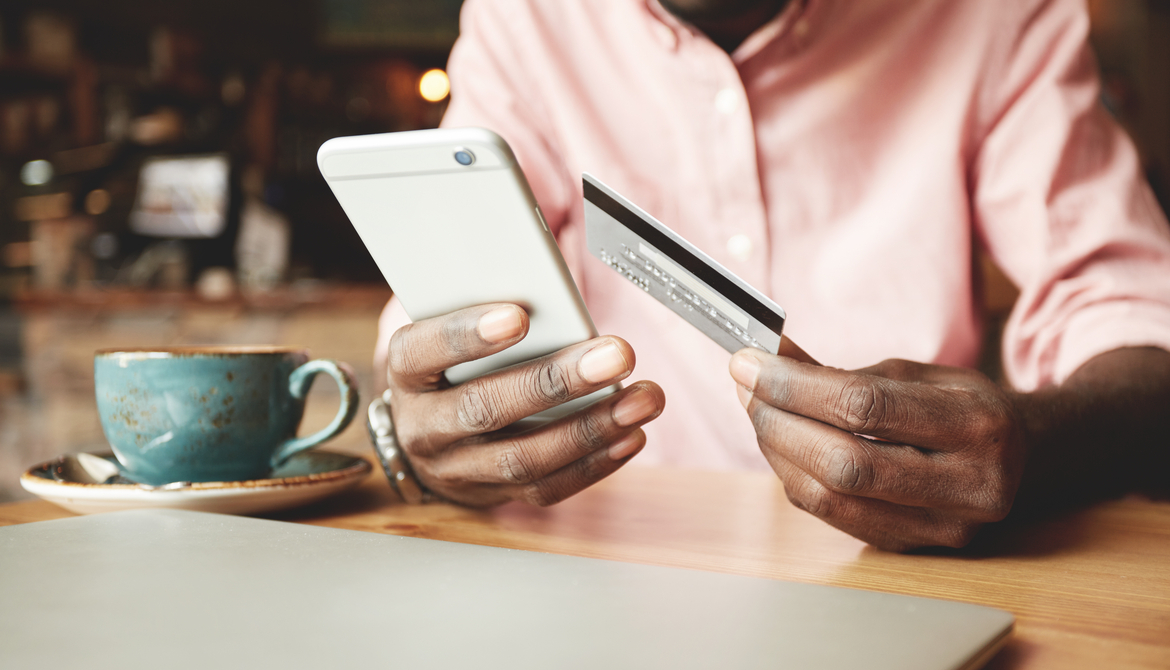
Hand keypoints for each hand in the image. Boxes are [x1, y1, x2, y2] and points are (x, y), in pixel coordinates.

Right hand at [385, 303, 664, 506]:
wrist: (428, 434)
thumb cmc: (451, 366)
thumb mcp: (450, 331)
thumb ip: (491, 314)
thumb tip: (554, 296)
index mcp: (408, 371)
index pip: (425, 350)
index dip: (468, 335)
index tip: (517, 315)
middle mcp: (425, 426)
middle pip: (485, 407)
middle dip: (556, 381)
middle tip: (616, 355)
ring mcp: (458, 468)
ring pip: (522, 457)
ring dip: (590, 428)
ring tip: (642, 399)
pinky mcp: (495, 495)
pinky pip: (546, 488)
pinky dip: (595, 463)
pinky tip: (630, 435)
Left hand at [730, 351, 1024, 550]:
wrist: (1023, 459)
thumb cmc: (962, 406)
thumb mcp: (915, 373)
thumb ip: (840, 370)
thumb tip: (766, 356)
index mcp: (978, 425)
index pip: (866, 406)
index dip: (795, 385)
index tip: (749, 361)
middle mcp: (969, 486)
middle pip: (844, 463)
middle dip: (779, 421)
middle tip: (746, 386)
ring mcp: (943, 528)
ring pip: (831, 498)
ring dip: (778, 451)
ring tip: (758, 410)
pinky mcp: (914, 549)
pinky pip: (833, 516)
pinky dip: (795, 476)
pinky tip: (781, 444)